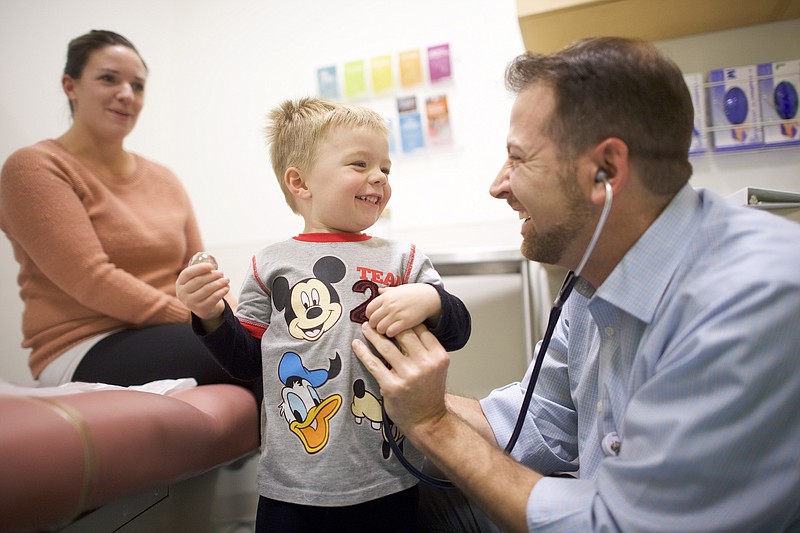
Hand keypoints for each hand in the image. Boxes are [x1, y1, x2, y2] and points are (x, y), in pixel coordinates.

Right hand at [175, 262, 229, 321]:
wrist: (203, 307)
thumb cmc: (200, 289)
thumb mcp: (196, 280)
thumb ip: (200, 271)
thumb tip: (211, 264)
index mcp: (180, 283)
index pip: (188, 273)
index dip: (199, 268)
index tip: (210, 266)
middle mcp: (182, 293)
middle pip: (198, 281)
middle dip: (212, 275)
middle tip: (221, 273)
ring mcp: (190, 302)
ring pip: (207, 289)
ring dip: (219, 283)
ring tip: (226, 280)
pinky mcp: (200, 309)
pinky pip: (213, 298)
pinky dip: (221, 291)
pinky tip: (226, 288)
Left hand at [352, 322, 448, 438]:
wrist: (427, 420)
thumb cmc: (430, 392)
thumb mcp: (436, 367)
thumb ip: (426, 348)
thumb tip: (406, 326)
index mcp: (438, 356)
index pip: (420, 329)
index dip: (404, 320)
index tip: (392, 315)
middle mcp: (425, 364)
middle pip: (402, 334)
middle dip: (387, 324)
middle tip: (376, 318)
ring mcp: (408, 375)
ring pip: (386, 346)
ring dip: (372, 334)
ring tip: (365, 327)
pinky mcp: (391, 386)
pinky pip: (373, 364)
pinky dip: (363, 352)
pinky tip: (356, 344)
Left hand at [365, 283, 439, 336]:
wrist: (429, 297)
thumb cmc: (414, 293)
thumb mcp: (399, 289)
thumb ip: (387, 291)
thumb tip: (378, 290)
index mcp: (386, 297)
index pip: (369, 309)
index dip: (370, 316)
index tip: (374, 318)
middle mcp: (389, 305)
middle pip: (373, 320)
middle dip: (375, 325)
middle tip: (380, 326)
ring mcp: (397, 314)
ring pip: (380, 328)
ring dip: (382, 331)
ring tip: (387, 329)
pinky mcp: (405, 322)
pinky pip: (390, 332)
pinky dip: (390, 334)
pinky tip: (395, 331)